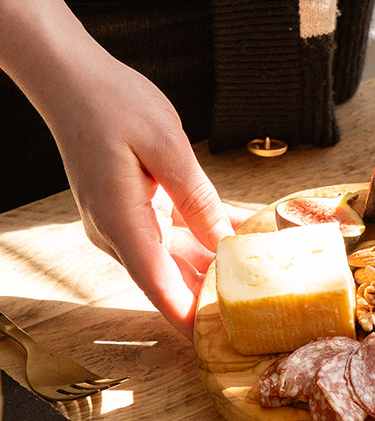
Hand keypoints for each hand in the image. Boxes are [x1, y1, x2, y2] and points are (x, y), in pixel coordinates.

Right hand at [0, 0, 242, 337]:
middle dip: (211, 297)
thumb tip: (224, 244)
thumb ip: (197, 201)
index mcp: (123, 222)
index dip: (190, 320)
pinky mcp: (130, 209)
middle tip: (258, 313)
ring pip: (173, 258)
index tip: (220, 342)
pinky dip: (201, 239)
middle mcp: (118, 231)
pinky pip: (170, 234)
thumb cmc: (114, 103)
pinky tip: (238, 240)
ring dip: (211, 268)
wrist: (70, 78)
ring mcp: (121, 222)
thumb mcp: (168, 148)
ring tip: (259, 279)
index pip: (159, 288)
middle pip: (170, 279)